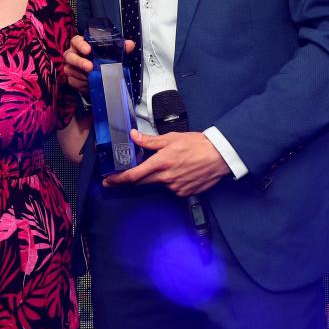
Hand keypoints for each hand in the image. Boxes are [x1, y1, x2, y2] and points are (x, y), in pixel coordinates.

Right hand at [63, 34, 134, 93]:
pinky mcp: (71, 78)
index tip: (88, 50)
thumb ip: (120, 47)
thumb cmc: (102, 58)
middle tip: (90, 67)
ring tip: (91, 78)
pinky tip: (88, 84)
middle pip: (69, 56)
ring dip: (81, 74)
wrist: (99, 73)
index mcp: (81, 44)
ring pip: (70, 70)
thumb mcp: (112, 52)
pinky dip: (81, 83)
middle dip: (79, 62)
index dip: (81, 45)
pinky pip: (73, 81)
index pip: (76, 41)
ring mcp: (70, 66)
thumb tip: (130, 45)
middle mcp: (73, 54)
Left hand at [103, 130, 228, 196]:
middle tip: (118, 179)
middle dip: (129, 180)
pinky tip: (179, 171)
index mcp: (160, 163)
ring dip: (155, 177)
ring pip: (157, 183)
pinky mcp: (184, 192)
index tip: (108, 181)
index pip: (133, 175)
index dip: (118, 179)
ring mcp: (175, 187)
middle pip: (141, 182)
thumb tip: (134, 136)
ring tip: (169, 164)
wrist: (220, 156)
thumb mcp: (171, 138)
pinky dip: (170, 181)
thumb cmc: (198, 145)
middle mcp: (166, 178)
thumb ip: (150, 141)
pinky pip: (171, 188)